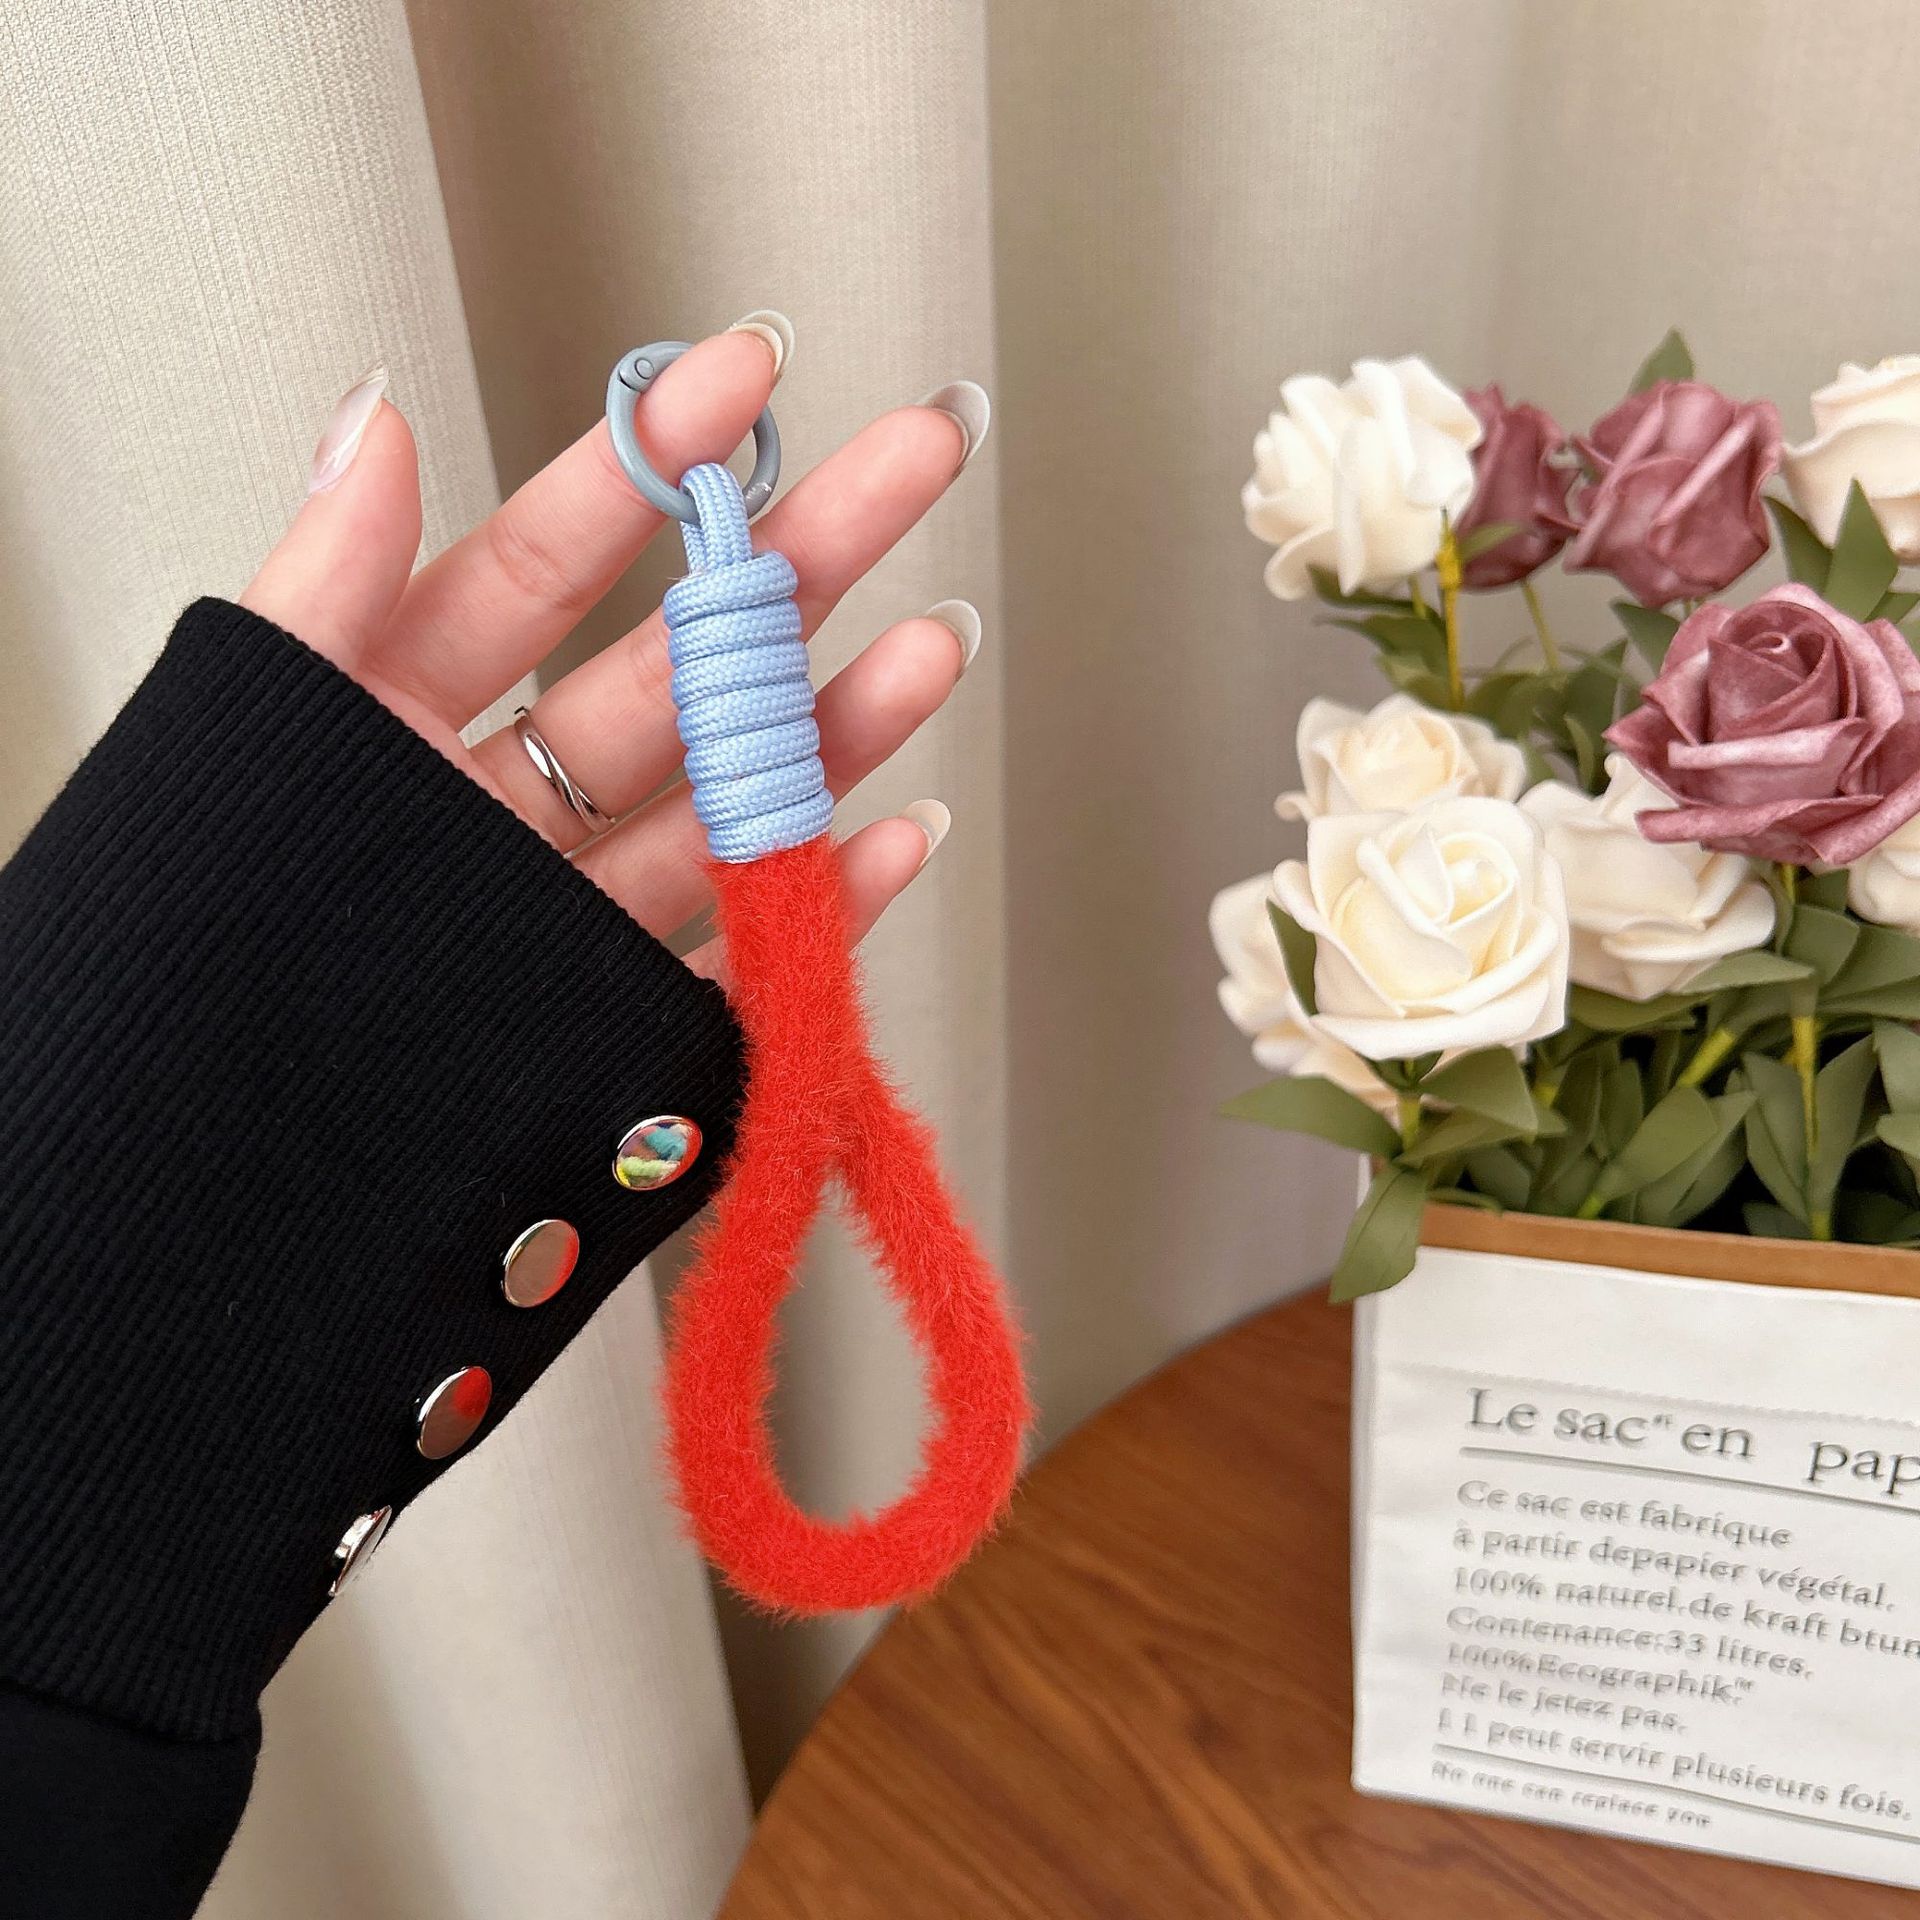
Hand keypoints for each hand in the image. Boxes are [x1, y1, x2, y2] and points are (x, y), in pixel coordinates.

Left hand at [241, 327, 978, 980]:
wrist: (190, 1192)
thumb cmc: (192, 950)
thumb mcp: (255, 738)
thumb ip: (327, 579)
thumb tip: (379, 409)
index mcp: (398, 720)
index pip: (547, 565)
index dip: (650, 464)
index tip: (747, 372)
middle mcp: (500, 810)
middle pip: (676, 670)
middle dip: (803, 561)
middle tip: (917, 459)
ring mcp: (565, 919)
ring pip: (727, 808)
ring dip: (839, 728)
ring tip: (933, 646)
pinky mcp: (610, 1032)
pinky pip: (738, 959)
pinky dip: (826, 902)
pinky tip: (897, 832)